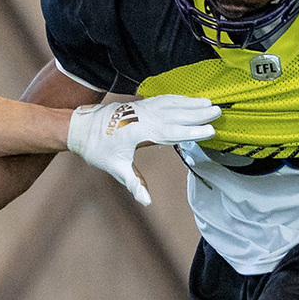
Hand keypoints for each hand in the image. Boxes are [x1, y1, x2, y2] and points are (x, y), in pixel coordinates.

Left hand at [67, 95, 220, 205]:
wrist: (80, 127)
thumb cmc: (97, 149)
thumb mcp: (115, 167)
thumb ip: (134, 183)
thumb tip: (146, 201)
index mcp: (139, 131)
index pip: (172, 131)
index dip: (192, 131)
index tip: (210, 130)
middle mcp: (143, 116)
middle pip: (175, 114)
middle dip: (197, 114)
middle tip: (218, 112)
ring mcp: (142, 108)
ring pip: (171, 104)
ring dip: (191, 103)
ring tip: (210, 103)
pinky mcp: (140, 104)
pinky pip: (163, 99)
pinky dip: (178, 98)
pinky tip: (189, 99)